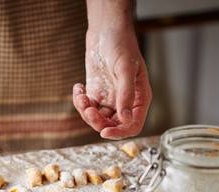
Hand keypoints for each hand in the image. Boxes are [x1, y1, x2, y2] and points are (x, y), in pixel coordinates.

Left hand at [73, 22, 151, 138]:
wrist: (106, 31)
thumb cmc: (121, 45)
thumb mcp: (125, 69)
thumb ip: (126, 95)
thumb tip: (125, 118)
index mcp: (139, 99)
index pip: (133, 125)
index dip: (120, 133)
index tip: (104, 132)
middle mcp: (125, 102)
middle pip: (112, 126)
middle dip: (97, 121)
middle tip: (88, 109)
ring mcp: (110, 99)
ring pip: (97, 119)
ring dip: (86, 111)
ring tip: (82, 95)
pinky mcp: (97, 94)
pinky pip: (87, 108)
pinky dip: (80, 102)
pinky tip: (78, 87)